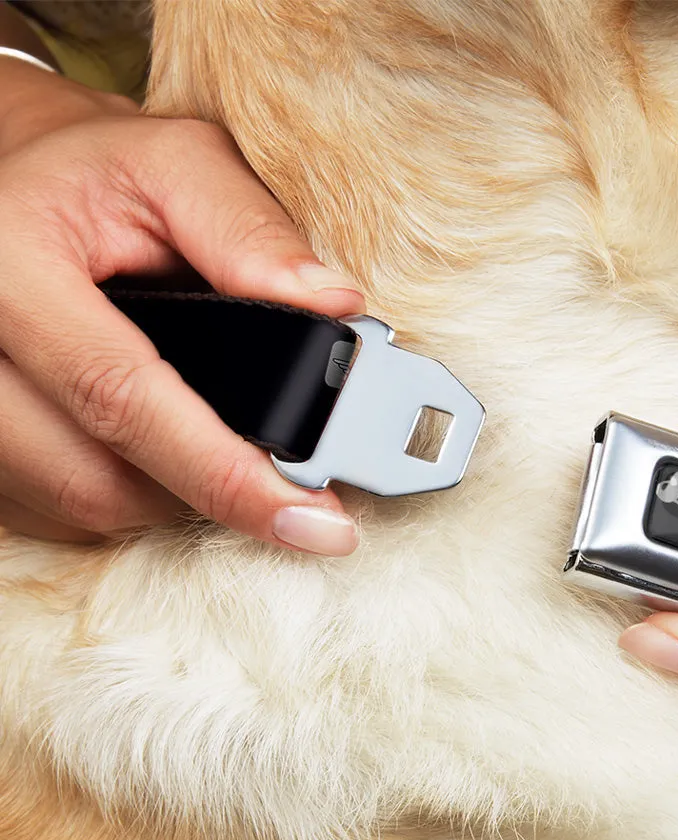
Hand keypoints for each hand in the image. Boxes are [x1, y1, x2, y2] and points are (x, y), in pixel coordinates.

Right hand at [0, 60, 363, 552]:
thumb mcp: (177, 166)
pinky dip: (127, 493)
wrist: (18, 184)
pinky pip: (56, 509)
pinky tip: (164, 451)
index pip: (122, 398)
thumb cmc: (100, 174)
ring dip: (169, 494)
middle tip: (288, 485)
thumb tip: (333, 306)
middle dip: (209, 490)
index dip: (225, 474)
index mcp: (11, 267)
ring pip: (80, 504)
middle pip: (97, 479)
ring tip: (224, 449)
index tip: (314, 522)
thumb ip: (251, 231)